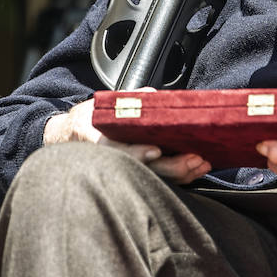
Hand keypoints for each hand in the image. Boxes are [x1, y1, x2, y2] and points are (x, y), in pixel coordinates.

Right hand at [44, 96, 210, 184]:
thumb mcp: (103, 106)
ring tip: (202, 163)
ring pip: (156, 179)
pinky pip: (160, 180)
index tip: (155, 150)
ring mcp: (127, 172)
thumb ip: (128, 101)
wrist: (74, 137)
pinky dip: (180, 176)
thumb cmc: (90, 120)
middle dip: (172, 166)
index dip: (137, 153)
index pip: (119, 152)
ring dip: (182, 173)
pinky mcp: (139, 176)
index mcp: (100, 143)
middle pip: (144, 171)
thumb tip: (151, 97)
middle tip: (194, 158)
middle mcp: (114, 163)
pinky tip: (196, 168)